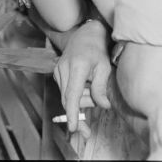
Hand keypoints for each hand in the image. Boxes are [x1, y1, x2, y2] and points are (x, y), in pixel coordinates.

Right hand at [53, 19, 111, 134]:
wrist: (84, 35)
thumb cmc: (96, 50)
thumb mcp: (104, 67)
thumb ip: (101, 88)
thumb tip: (103, 106)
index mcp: (77, 67)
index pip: (72, 95)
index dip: (72, 113)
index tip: (72, 127)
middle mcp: (63, 69)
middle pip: (69, 99)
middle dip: (80, 111)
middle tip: (92, 120)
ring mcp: (58, 71)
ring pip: (66, 96)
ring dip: (81, 100)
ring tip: (92, 87)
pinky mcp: (57, 73)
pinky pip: (65, 91)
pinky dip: (76, 95)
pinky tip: (85, 85)